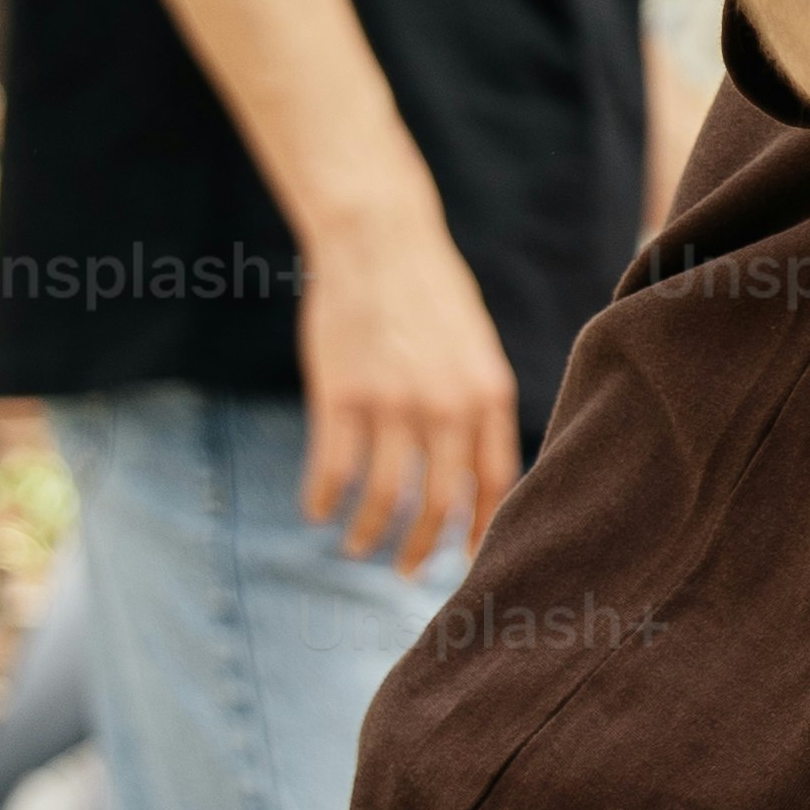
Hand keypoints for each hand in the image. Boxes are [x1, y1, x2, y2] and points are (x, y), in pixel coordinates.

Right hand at [292, 196, 520, 571]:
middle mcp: (448, 406)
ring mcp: (393, 402)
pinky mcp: (341, 395)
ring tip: (354, 548)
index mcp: (489, 395)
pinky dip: (322, 499)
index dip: (479, 533)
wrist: (380, 237)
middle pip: (439, 504)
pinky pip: (333, 468)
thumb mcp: (476, 347)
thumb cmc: (428, 293)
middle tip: (406, 572)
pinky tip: (315, 511)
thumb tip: (477, 473)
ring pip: (384, 498)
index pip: (494, 485)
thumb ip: (479, 406)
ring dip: (367, 534)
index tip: (466, 563)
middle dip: (422, 550)